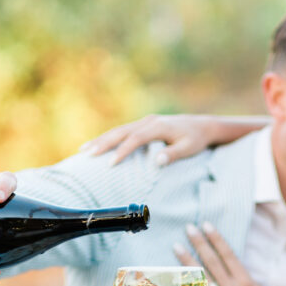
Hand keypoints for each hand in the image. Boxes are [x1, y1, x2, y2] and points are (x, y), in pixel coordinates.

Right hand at [80, 114, 217, 166]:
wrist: (201, 126)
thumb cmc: (195, 140)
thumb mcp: (188, 148)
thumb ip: (173, 154)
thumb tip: (157, 162)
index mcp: (158, 126)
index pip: (136, 139)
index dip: (122, 151)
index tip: (111, 164)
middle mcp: (148, 121)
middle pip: (121, 132)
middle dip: (102, 143)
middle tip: (86, 154)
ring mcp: (144, 122)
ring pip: (118, 130)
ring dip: (101, 140)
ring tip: (83, 150)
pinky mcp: (143, 125)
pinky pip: (122, 131)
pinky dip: (108, 138)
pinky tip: (97, 145)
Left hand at [174, 223, 271, 285]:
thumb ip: (244, 277)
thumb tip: (230, 261)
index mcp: (245, 281)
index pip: (228, 254)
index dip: (216, 238)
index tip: (206, 225)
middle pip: (212, 261)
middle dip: (199, 243)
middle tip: (188, 228)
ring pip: (200, 276)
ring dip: (187, 260)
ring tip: (176, 246)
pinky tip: (175, 274)